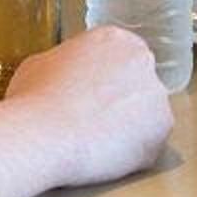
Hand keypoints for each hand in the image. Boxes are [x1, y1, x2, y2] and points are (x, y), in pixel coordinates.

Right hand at [2, 27, 172, 186]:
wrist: (45, 134)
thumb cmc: (35, 100)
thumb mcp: (37, 66)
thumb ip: (61, 65)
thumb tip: (59, 77)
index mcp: (114, 39)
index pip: (119, 59)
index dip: (103, 83)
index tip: (90, 98)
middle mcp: (142, 61)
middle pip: (137, 85)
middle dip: (120, 104)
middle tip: (94, 122)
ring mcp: (156, 95)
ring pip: (146, 116)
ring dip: (128, 129)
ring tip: (96, 143)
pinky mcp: (162, 128)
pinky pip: (150, 144)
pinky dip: (132, 154)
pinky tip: (106, 156)